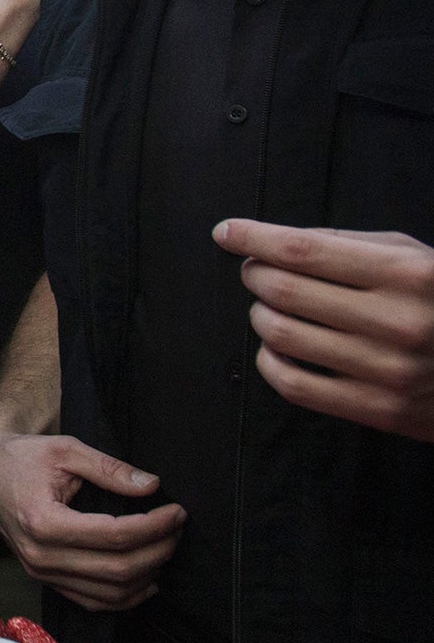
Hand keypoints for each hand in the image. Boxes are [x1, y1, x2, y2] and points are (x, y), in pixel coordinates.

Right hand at [0, 425, 184, 610]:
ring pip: (109, 593)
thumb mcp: (66, 450)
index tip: (176, 511)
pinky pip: (91, 601)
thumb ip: (110, 469)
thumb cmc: (22, 456)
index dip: (155, 526)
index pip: (115, 535)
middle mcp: (40, 555)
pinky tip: (146, 579)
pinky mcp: (43, 578)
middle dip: (158, 550)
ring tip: (166, 549)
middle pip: (117, 568)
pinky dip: (125, 597)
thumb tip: (151, 485)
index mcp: (43, 521)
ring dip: (147, 575)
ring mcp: (40, 571)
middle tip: (177, 529)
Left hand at [218, 219, 433, 441]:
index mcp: (408, 274)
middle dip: (255, 274)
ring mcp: (387, 369)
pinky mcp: (379, 410)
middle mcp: (397, 322)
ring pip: (281, 335)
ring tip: (269, 306)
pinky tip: (275, 347)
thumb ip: (350, 245)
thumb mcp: (414, 258)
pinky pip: (293, 385)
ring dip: (260, 314)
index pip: (304, 251)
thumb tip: (277, 240)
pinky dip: (268, 361)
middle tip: (254, 270)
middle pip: (285, 291)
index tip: (227, 232)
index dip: (254, 238)